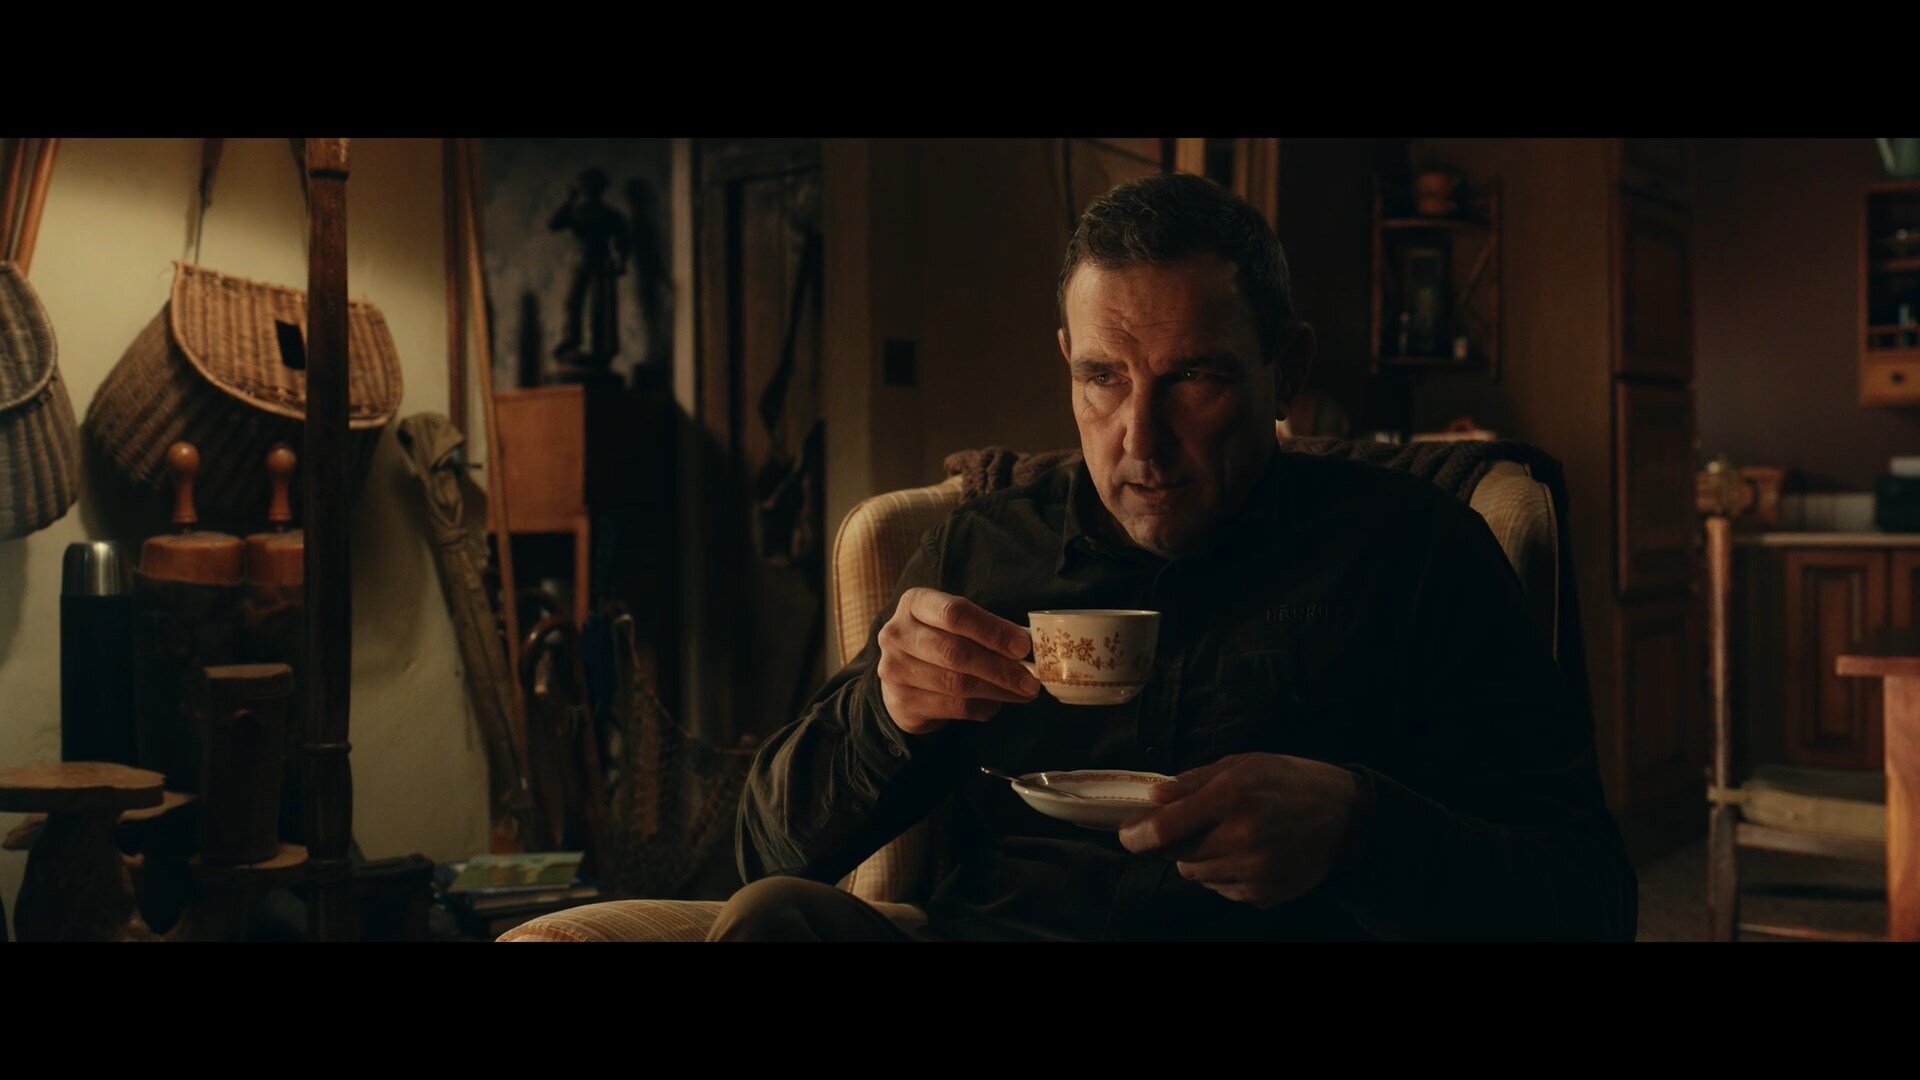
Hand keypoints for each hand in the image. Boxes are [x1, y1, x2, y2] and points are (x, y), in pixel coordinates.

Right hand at [876, 588, 1039, 735]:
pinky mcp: (902, 702)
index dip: (993, 631)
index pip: (955, 613)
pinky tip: (996, 703)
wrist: (901, 677)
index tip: (1023, 646)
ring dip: (998, 690)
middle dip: (1000, 668)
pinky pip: (953, 707)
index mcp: (915, 603)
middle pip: (955, 652)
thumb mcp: (957, 625)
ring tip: (1023, 692)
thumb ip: (987, 630)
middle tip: (1031, 680)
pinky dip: (982, 707)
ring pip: (956, 684)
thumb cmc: (940, 641)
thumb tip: (1027, 646)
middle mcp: (897, 634)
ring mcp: (894, 670)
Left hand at [1117, 752, 1359, 907]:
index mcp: (1233, 797)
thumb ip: (1192, 782)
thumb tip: (1152, 798)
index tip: (1128, 835)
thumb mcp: (1241, 764)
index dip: (1138, 835)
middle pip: (1179, 855)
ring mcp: (1256, 870)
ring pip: (1199, 875)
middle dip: (1180, 842)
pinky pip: (1223, 890)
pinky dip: (1226, 875)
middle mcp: (1243, 837)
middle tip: (1203, 824)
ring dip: (1202, 859)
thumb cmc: (1288, 781)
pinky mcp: (1266, 893)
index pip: (1167, 828)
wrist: (1345, 816)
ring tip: (1232, 837)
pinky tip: (1250, 854)